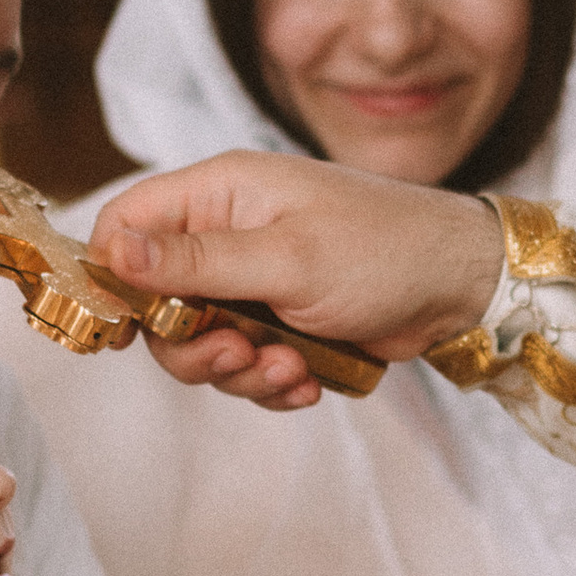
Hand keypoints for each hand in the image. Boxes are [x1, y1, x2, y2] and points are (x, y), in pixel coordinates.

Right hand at [93, 155, 505, 406]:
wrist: (463, 286)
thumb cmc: (385, 249)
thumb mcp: (286, 258)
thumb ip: (196, 262)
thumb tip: (113, 251)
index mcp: (222, 192)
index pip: (127, 222)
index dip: (112, 276)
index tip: (125, 327)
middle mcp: (229, 232)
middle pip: (156, 300)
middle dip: (191, 344)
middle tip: (235, 357)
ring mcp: (254, 280)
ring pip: (200, 342)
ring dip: (238, 371)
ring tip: (289, 370)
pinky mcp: (280, 321)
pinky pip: (245, 364)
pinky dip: (271, 383)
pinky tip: (308, 382)